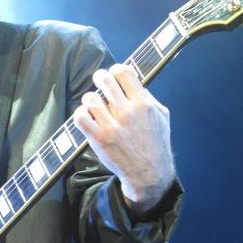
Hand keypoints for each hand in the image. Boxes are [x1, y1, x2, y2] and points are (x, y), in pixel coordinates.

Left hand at [73, 63, 174, 212]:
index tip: (114, 75)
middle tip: (100, 84)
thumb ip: (148, 97)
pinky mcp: (99, 139)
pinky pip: (81, 117)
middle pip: (104, 80)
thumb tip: (133, 82)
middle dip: (100, 78)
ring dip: (90, 99)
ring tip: (94, 105)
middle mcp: (127, 112)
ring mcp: (112, 126)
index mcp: (143, 104)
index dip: (116, 70)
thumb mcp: (161, 116)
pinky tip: (88, 117)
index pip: (124, 72)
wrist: (148, 173)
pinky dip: (81, 114)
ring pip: (90, 98)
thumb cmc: (155, 143)